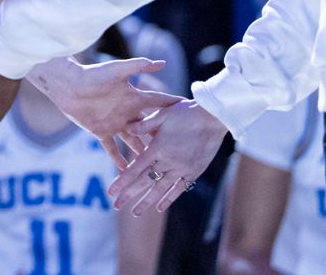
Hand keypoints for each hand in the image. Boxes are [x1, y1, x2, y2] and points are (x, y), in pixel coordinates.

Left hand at [34, 57, 181, 167]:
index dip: (174, 108)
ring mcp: (115, 123)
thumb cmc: (92, 74)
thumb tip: (162, 62)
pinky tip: (129, 171)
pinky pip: (112, 148)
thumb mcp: (117, 69)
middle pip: (150, 127)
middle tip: (180, 151)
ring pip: (134, 142)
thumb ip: (139, 65)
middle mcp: (127, 112)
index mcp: (134, 97)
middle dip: (163, 138)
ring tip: (159, 167)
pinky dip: (119, 159)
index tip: (192, 114)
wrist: (67, 84)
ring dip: (144, 154)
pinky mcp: (101, 131)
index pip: (159, 103)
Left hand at [108, 100, 227, 214]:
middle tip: (116, 206)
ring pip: (160, 189)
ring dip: (146, 201)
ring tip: (135, 213)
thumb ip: (144, 124)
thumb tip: (126, 129)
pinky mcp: (194, 171)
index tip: (111, 192)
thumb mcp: (162, 114)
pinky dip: (169, 198)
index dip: (122, 182)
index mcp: (157, 148)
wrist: (214, 118)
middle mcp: (168, 162)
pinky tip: (159, 207)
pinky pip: (179, 188)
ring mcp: (182, 168)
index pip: (135, 169)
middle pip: (145, 182)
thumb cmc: (186, 112)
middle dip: (129, 195)